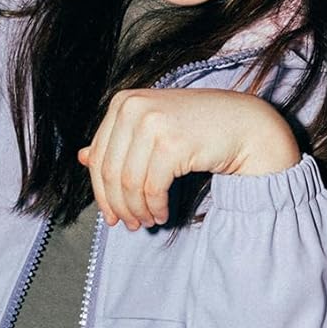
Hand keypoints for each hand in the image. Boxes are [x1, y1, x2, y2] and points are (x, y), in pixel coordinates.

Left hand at [77, 89, 300, 229]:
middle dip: (118, 206)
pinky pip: (152, 188)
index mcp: (123, 102)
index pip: (98, 157)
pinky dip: (155, 207)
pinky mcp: (172, 143)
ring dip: (138, 210)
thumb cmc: (198, 127)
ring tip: (148, 221)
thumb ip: (118, 141)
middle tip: (130, 225)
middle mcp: (134, 108)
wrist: (244, 124)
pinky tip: (162, 213)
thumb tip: (82, 158)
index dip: (102, 193)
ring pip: (130, 184)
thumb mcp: (153, 127)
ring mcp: (153, 124)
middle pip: (111, 172)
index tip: (111, 215)